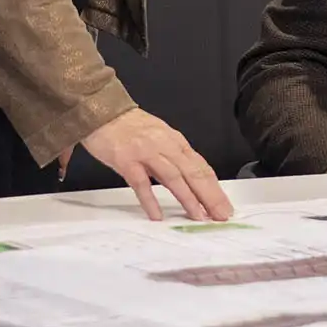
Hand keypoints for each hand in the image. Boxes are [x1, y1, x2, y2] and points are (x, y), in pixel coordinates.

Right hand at [80, 108, 236, 221]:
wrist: (101, 110)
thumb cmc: (129, 126)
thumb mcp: (159, 136)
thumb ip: (174, 155)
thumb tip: (192, 179)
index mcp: (174, 141)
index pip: (201, 166)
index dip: (215, 187)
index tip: (224, 205)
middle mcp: (164, 145)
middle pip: (193, 173)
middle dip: (209, 196)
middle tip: (221, 215)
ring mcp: (146, 152)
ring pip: (173, 177)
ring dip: (188, 198)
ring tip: (198, 216)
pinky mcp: (126, 160)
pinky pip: (141, 183)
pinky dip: (150, 200)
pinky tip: (157, 215)